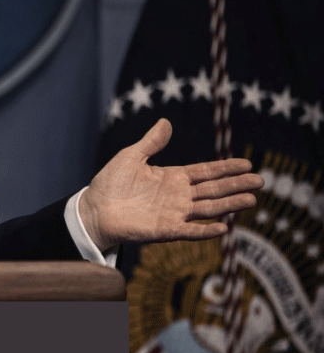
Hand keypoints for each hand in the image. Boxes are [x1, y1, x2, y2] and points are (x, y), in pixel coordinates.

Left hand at [80, 118, 262, 251]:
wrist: (93, 209)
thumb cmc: (110, 183)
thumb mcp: (131, 157)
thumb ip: (151, 143)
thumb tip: (166, 121)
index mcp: (172, 177)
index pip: (205, 171)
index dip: (225, 168)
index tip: (247, 163)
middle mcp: (178, 196)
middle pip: (213, 190)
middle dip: (236, 185)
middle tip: (259, 181)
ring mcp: (173, 214)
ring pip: (207, 209)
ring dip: (228, 205)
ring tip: (251, 200)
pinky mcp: (164, 230)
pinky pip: (189, 231)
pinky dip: (205, 230)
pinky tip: (223, 227)